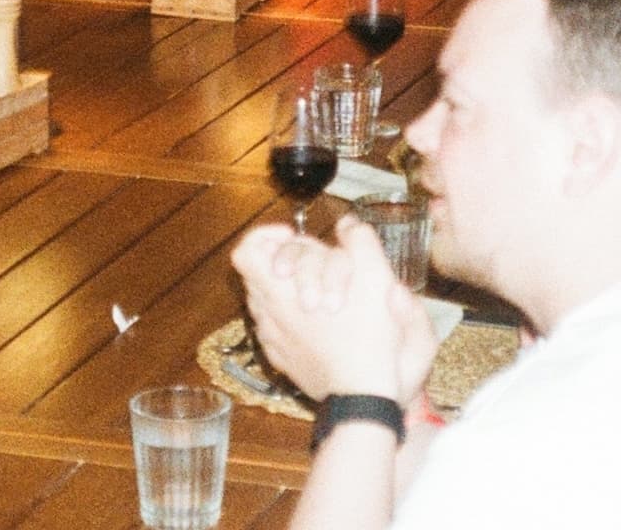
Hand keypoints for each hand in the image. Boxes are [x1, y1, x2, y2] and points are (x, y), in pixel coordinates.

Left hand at [232, 217, 429, 402]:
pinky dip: (290, 317)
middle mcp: (266, 314)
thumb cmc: (367, 339)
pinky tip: (318, 322)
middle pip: (257, 274)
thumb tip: (348, 223)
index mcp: (279, 291)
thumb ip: (361, 242)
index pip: (245, 252)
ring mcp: (271, 339)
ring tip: (321, 293)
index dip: (265, 238)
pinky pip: (275, 328)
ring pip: (266, 300)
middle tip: (315, 266)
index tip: (294, 238)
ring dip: (288, 290)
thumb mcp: (375, 279)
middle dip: (284, 262)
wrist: (362, 397)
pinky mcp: (282, 360)